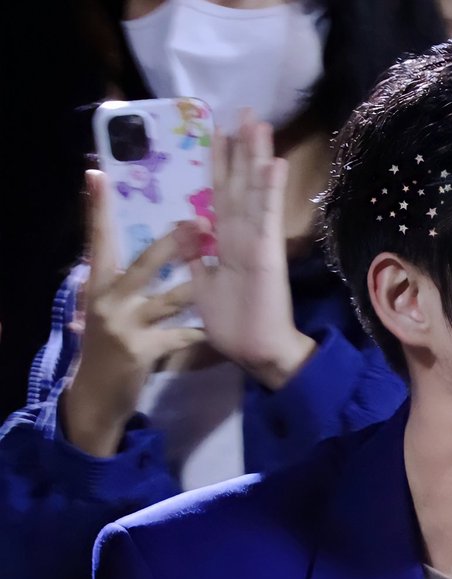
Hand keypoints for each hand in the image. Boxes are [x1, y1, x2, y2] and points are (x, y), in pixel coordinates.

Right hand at [62, 170, 204, 456]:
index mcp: (98, 284)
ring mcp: (125, 326)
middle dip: (171, 245)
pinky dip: (197, 334)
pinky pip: (178, 337)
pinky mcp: (142, 351)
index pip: (97, 240)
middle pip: (142, 264)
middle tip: (196, 222)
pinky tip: (215, 330)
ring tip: (219, 273)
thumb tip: (133, 251)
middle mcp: (108, 300)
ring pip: (167, 300)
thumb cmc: (104, 346)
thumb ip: (118, 283)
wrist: (96, 394)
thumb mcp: (104, 309)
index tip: (98, 175)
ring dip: (195, 286)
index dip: (98, 209)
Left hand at [176, 111, 314, 389]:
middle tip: (244, 111)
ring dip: (256, 156)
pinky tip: (274, 161)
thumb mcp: (202, 288)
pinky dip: (270, 189)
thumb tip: (186, 232)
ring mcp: (256, 241)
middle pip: (240, 184)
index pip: (220, 196)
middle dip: (241, 148)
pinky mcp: (267, 252)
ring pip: (254, 190)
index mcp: (226, 244)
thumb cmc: (232, 326)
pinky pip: (266, 216)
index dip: (219, 165)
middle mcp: (242, 236)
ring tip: (258, 122)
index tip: (218, 133)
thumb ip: (196, 260)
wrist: (258, 352)